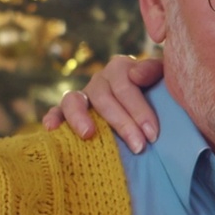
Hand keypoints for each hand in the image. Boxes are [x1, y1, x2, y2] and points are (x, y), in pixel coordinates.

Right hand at [42, 55, 164, 152]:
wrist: (154, 109)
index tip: (152, 134)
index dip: (139, 109)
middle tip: (139, 146)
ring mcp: (83, 95)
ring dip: (80, 117)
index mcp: (122, 68)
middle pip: (104, 97)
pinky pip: (57, 111)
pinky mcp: (69, 111)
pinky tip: (51, 128)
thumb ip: (154, 72)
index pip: (126, 85)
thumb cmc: (160, 97)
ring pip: (74, 100)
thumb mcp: (163, 81)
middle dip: (122, 123)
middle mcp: (100, 79)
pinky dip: (52, 117)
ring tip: (88, 135)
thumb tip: (135, 74)